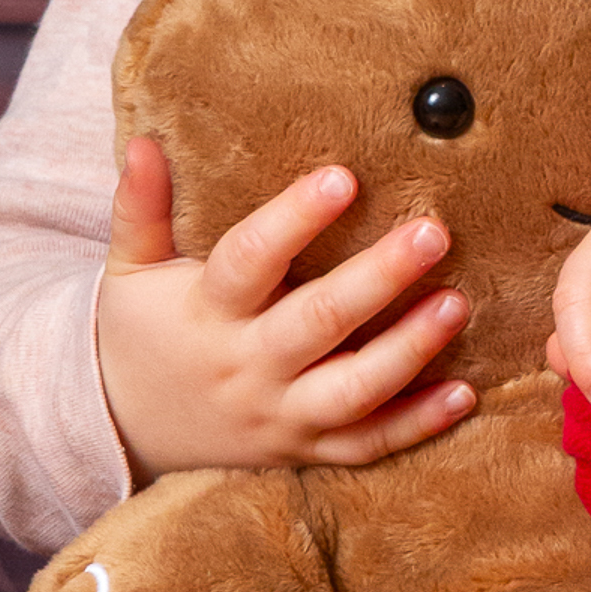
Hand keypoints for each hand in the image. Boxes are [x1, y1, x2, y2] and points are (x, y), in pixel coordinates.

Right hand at [97, 137, 475, 480]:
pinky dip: (418, 424)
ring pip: (353, 391)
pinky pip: (367, 445)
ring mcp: (281, 416)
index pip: (251, 260)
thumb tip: (143, 142)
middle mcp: (249, 367)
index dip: (295, 220)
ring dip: (409, 350)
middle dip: (378, 278)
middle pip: (318, 323)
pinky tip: (465, 393)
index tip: (343, 177)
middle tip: (432, 232)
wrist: (125, 433)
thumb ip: (140, 208)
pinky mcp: (306, 449)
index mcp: (209, 313)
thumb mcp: (130, 270)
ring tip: (457, 304)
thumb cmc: (140, 334)